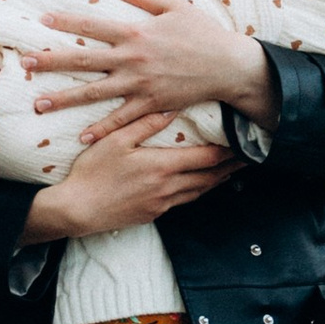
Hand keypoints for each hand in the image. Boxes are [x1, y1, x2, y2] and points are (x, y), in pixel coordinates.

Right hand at [21, 113, 236, 240]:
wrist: (77, 210)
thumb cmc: (92, 172)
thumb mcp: (115, 141)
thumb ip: (145, 124)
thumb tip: (171, 109)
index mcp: (162, 167)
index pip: (205, 158)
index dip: (227, 152)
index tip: (243, 145)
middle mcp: (168, 187)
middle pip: (209, 178)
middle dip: (230, 168)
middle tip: (247, 159)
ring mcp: (162, 204)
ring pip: (199, 192)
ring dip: (216, 181)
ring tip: (229, 171)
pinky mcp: (153, 214)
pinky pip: (183, 201)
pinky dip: (197, 192)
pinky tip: (198, 185)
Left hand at [25, 0, 277, 140]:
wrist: (229, 66)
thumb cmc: (205, 33)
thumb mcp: (177, 7)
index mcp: (136, 33)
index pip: (93, 26)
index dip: (66, 22)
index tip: (41, 21)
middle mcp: (132, 60)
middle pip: (83, 60)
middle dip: (52, 62)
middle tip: (25, 64)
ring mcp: (139, 85)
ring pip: (94, 93)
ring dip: (65, 99)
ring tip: (39, 104)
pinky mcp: (151, 105)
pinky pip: (121, 120)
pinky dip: (102, 129)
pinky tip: (82, 137)